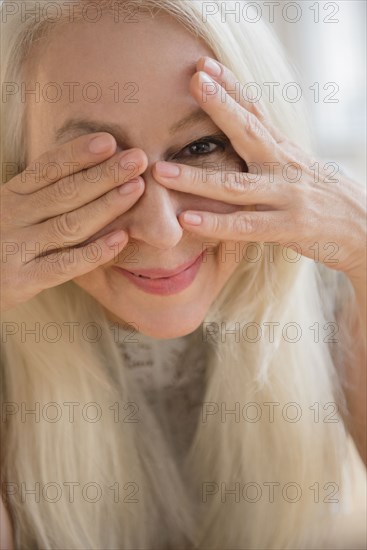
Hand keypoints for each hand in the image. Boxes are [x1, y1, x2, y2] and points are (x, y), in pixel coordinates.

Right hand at [0, 133, 146, 311]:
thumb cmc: (1, 240)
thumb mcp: (13, 210)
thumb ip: (42, 193)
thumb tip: (92, 168)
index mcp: (12, 195)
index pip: (47, 168)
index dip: (79, 153)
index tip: (110, 141)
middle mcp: (13, 217)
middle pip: (65, 192)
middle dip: (104, 174)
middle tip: (137, 159)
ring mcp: (18, 248)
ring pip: (69, 224)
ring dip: (106, 205)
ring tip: (135, 188)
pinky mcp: (24, 279)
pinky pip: (65, 264)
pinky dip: (95, 252)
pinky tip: (121, 238)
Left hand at [153, 56, 365, 279]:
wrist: (361, 225)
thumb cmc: (319, 193)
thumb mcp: (294, 161)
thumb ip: (265, 144)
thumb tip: (237, 119)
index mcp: (281, 148)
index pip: (255, 111)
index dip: (230, 87)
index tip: (202, 66)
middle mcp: (282, 166)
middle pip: (249, 133)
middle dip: (221, 107)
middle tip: (193, 83)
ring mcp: (285, 196)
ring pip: (237, 186)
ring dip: (198, 178)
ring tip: (162, 172)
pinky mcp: (288, 227)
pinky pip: (246, 226)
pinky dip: (216, 224)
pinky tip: (188, 219)